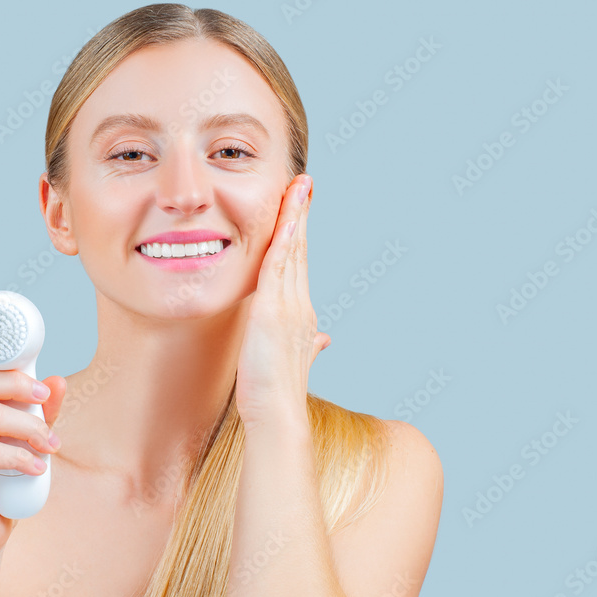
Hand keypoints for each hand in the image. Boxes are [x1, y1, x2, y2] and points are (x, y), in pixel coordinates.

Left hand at [234, 174, 330, 432]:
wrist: (277, 414)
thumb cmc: (276, 392)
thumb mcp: (294, 359)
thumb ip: (309, 344)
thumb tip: (323, 339)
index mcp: (301, 313)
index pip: (299, 264)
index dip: (300, 233)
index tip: (300, 206)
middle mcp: (300, 305)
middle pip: (300, 250)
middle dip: (301, 214)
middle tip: (303, 182)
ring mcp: (289, 307)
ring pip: (293, 253)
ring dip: (294, 218)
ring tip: (297, 187)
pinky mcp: (273, 313)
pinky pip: (279, 270)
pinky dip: (284, 243)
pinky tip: (286, 222)